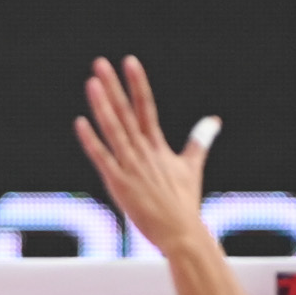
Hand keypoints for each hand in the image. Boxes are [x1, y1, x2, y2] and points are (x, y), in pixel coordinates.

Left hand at [73, 55, 219, 254]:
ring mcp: (131, 167)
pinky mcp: (120, 184)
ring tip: (92, 82)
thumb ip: (199, 141)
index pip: (146, 107)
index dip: (137, 83)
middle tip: (101, 63)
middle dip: (113, 87)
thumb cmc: (184, 202)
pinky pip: (103, 158)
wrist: (181, 233)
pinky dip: (92, 141)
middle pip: (126, 113)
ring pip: (114, 130)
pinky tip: (80, 122)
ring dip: (103, 106)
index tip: (130, 61)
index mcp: (157, 146)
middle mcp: (144, 152)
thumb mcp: (192, 166)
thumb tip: (214, 120)